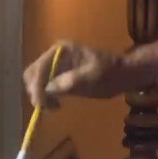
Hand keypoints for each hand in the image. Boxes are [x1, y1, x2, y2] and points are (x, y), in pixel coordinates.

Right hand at [23, 38, 157, 108]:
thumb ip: (70, 82)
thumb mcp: (92, 77)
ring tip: (53, 108)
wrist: (124, 75)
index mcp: (61, 50)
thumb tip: (48, 90)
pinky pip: (45, 86)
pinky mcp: (61, 76)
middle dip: (35, 91)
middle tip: (45, 108)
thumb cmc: (111, 73)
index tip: (42, 105)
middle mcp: (55, 55)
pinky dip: (45, 97)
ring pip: (36, 80)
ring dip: (39, 95)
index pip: (40, 68)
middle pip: (33, 73)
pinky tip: (56, 105)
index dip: (37, 87)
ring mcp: (57, 65)